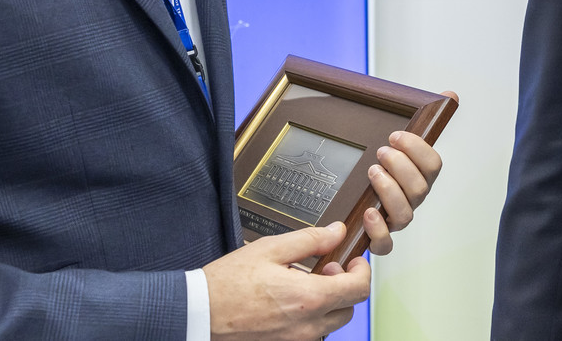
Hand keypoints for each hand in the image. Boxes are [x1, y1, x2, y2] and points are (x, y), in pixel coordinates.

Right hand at [204, 222, 369, 340]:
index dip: (361, 271)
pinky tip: (289, 300)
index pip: (358, 289)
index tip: (352, 260)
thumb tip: (337, 231)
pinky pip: (311, 332)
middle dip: (344, 285)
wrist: (200, 314)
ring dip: (328, 302)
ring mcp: (297, 340)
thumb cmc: (228, 284)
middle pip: (349, 307)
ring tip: (304, 283)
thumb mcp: (270, 249)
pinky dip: (310, 316)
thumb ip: (309, 240)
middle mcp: (308, 325)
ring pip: (331, 322)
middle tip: (325, 269)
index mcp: (309, 298)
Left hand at [361, 91, 456, 255]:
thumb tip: (449, 93)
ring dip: (389, 190)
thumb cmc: (380, 170)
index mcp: (420, 177)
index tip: (397, 136)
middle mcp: (412, 200)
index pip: (433, 165)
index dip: (418, 149)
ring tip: (373, 172)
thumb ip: (420, 121)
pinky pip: (386, 244)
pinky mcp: (379, 238)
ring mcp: (396, 220)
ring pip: (406, 214)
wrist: (351, 202)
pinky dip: (378, 229)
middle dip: (401, 166)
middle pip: (420, 189)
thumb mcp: (394, 142)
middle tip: (382, 152)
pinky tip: (367, 211)